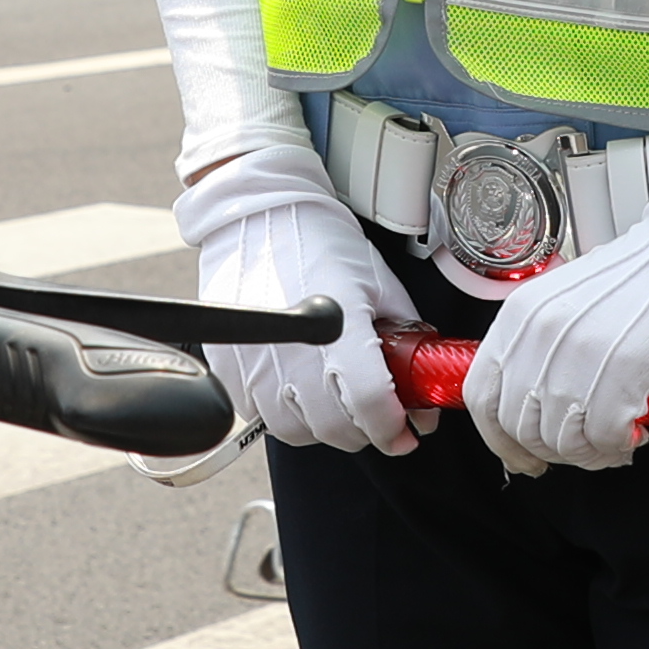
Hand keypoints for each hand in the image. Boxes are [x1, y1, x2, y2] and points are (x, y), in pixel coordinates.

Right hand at [173, 140, 418, 455]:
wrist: (260, 215)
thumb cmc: (320, 242)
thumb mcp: (381, 285)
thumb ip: (406, 341)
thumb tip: (421, 398)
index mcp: (338, 328)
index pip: (368, 406)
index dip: (392, 430)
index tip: (402, 434)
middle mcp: (292, 351)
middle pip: (333, 429)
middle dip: (363, 431)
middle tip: (373, 418)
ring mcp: (255, 361)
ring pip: (294, 430)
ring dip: (321, 426)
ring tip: (332, 401)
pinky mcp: (227, 364)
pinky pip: (256, 414)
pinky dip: (281, 412)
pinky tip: (295, 386)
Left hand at [457, 118, 648, 472]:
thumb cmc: (641, 272)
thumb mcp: (565, 300)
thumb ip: (539, 346)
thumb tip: (532, 400)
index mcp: (521, 315)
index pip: (481, 396)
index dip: (498, 438)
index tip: (519, 454)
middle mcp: (542, 335)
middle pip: (520, 427)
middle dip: (550, 452)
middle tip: (578, 450)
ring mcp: (581, 355)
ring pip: (562, 440)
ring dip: (589, 453)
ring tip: (611, 442)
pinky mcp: (624, 372)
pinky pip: (605, 437)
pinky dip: (618, 446)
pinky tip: (633, 433)